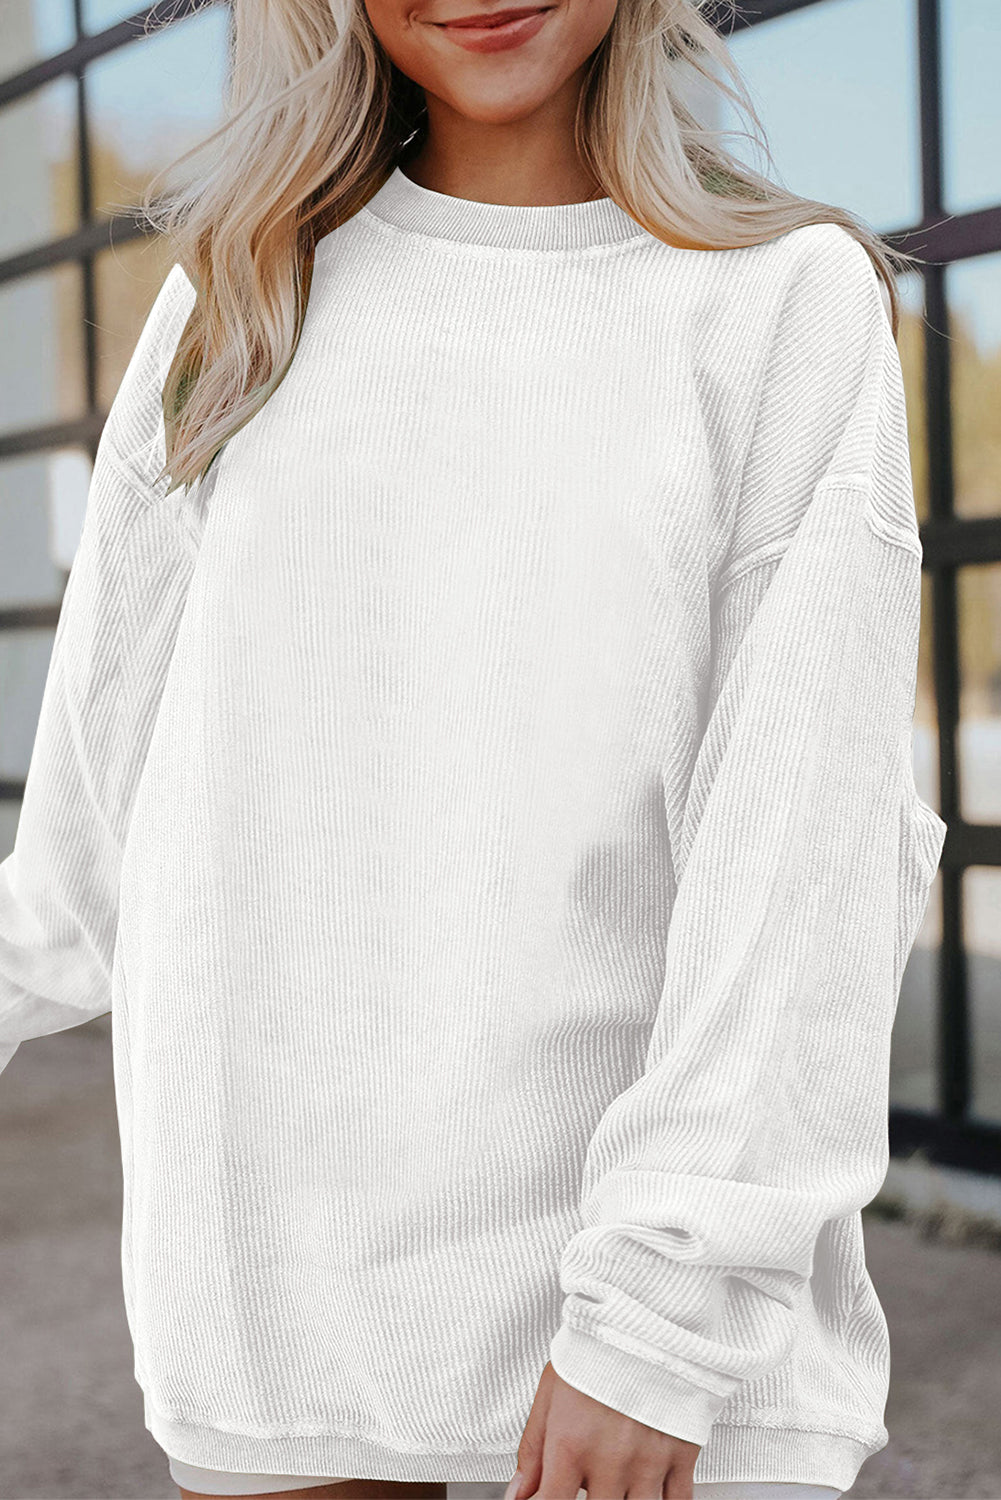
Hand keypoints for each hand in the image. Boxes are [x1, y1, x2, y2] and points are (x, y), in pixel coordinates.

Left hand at [507, 1360, 700, 1499]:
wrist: (646, 1315)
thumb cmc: (595, 1349)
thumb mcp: (551, 1391)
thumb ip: (532, 1449)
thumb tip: (517, 1494)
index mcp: (571, 1444)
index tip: (547, 1498)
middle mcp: (610, 1459)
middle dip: (589, 1499)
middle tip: (588, 1479)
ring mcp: (648, 1460)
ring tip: (616, 1480)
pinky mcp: (682, 1452)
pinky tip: (649, 1489)